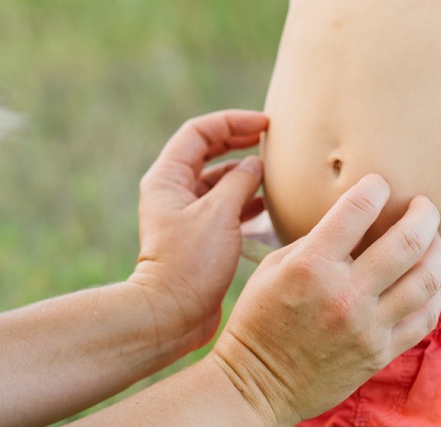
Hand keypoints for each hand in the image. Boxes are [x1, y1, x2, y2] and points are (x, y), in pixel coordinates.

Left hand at [127, 109, 268, 353]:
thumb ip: (240, 182)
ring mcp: (185, 215)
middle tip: (269, 139)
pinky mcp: (198, 237)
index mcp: (167, 177)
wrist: (172, 317)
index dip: (231, 122)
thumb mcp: (219, 214)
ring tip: (272, 173)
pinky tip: (266, 206)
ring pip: (217, 181)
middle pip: (208, 152)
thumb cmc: (190, 264)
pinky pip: (223, 207)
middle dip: (238, 142)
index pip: (199, 132)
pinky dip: (244, 202)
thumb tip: (254, 165)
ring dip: (243, 174)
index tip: (263, 125)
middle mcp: (173, 191)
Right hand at [214, 175, 440, 423]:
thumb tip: (353, 220)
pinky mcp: (379, 354)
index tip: (380, 183)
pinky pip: (423, 318)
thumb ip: (315, 240)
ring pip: (425, 279)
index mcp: (312, 264)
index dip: (376, 186)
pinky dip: (433, 294)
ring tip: (433, 238)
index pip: (359, 208)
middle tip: (425, 204)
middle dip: (425, 213)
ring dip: (437, 250)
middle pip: (407, 241)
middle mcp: (345, 293)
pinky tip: (427, 281)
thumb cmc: (260, 318)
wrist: (257, 384)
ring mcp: (367, 327)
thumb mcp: (274, 265)